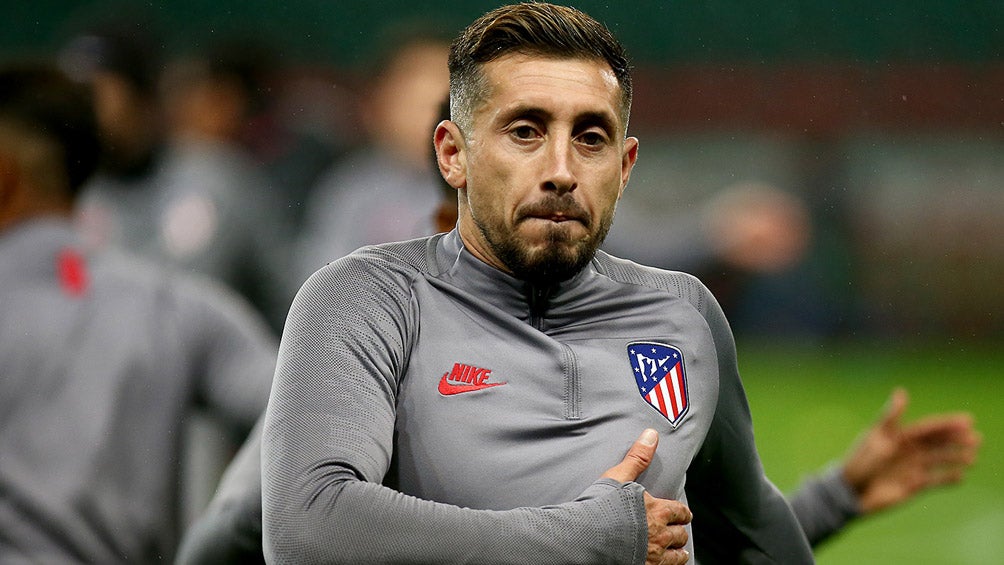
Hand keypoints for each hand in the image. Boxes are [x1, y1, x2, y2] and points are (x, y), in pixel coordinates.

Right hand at [602, 429, 692, 564]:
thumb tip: (651, 434)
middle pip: (679, 535)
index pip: (679, 512)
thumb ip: (637, 457)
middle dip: (680, 533)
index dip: (682, 513)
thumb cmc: (599, 507)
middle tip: (680, 532)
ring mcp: (652, 555)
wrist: (586, 538)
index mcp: (656, 510)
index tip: (684, 514)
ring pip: (675, 557)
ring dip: (678, 553)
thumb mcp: (618, 476)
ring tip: (679, 553)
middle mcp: (659, 534)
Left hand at [842, 388, 981, 513]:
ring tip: (972, 457)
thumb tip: (902, 392)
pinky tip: (961, 476)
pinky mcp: (913, 486)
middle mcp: (909, 451)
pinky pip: (935, 481)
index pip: (929, 428)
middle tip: (976, 438)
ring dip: (956, 458)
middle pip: (938, 443)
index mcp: (901, 436)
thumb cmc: (860, 461)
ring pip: (940, 461)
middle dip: (957, 440)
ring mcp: (912, 468)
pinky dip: (948, 479)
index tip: (967, 420)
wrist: (851, 492)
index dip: (948, 424)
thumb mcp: (876, 435)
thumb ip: (892, 416)